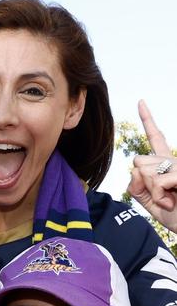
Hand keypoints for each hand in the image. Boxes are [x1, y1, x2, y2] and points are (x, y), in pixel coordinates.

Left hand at [128, 100, 176, 232]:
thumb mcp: (151, 203)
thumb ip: (137, 188)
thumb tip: (133, 170)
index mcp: (166, 164)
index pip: (156, 139)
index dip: (148, 120)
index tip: (140, 102)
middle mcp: (174, 161)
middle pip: (138, 160)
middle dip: (143, 183)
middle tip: (162, 198)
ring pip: (145, 171)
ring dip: (153, 192)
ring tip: (170, 201)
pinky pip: (158, 180)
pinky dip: (159, 196)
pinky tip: (172, 202)